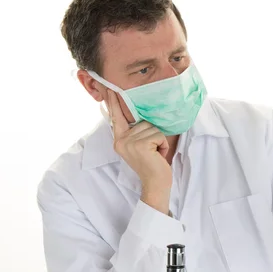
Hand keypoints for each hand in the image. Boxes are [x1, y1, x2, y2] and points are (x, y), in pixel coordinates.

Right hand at [106, 90, 171, 212]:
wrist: (156, 183)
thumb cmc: (152, 164)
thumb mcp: (140, 145)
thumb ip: (136, 131)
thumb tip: (137, 114)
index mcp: (119, 139)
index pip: (116, 117)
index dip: (114, 101)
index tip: (110, 88)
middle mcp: (121, 140)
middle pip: (143, 121)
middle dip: (154, 134)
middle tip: (152, 151)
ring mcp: (129, 142)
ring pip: (152, 127)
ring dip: (159, 140)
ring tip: (155, 153)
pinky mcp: (140, 145)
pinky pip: (158, 134)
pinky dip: (163, 144)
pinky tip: (158, 155)